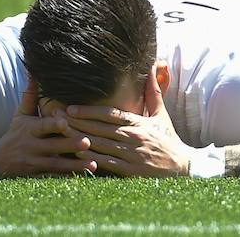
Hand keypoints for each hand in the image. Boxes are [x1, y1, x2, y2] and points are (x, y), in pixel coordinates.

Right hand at [0, 79, 95, 177]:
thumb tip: (35, 72)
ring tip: (93, 164)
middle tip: (87, 142)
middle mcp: (32, 147)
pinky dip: (68, 178)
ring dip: (75, 165)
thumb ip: (31, 96)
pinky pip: (54, 179)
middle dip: (70, 145)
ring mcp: (34, 163)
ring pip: (56, 165)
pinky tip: (84, 178)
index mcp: (30, 129)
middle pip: (53, 146)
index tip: (65, 123)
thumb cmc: (15, 133)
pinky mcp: (37, 177)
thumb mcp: (21, 115)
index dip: (53, 125)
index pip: (43, 126)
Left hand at [66, 68, 191, 176]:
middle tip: (56, 116)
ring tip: (61, 133)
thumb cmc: (169, 139)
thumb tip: (153, 67)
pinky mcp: (131, 171)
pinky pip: (107, 163)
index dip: (88, 111)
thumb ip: (153, 92)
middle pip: (99, 128)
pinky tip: (77, 153)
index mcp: (138, 123)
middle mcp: (132, 137)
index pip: (109, 114)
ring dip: (78, 138)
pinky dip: (91, 158)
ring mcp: (131, 155)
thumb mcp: (162, 114)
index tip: (70, 108)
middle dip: (76, 122)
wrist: (183, 167)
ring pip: (100, 144)